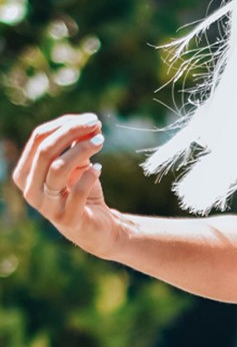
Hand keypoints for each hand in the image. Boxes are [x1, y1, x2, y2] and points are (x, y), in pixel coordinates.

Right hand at [10, 113, 120, 260]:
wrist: (97, 227)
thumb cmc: (82, 191)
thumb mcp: (77, 164)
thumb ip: (77, 143)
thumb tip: (89, 122)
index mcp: (25, 173)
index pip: (38, 139)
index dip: (64, 124)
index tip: (91, 119)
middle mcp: (30, 190)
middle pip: (45, 151)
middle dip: (72, 132)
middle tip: (97, 124)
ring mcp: (47, 207)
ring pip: (58, 168)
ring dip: (82, 149)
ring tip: (101, 141)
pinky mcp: (68, 219)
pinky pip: (77, 191)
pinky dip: (90, 175)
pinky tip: (99, 168)